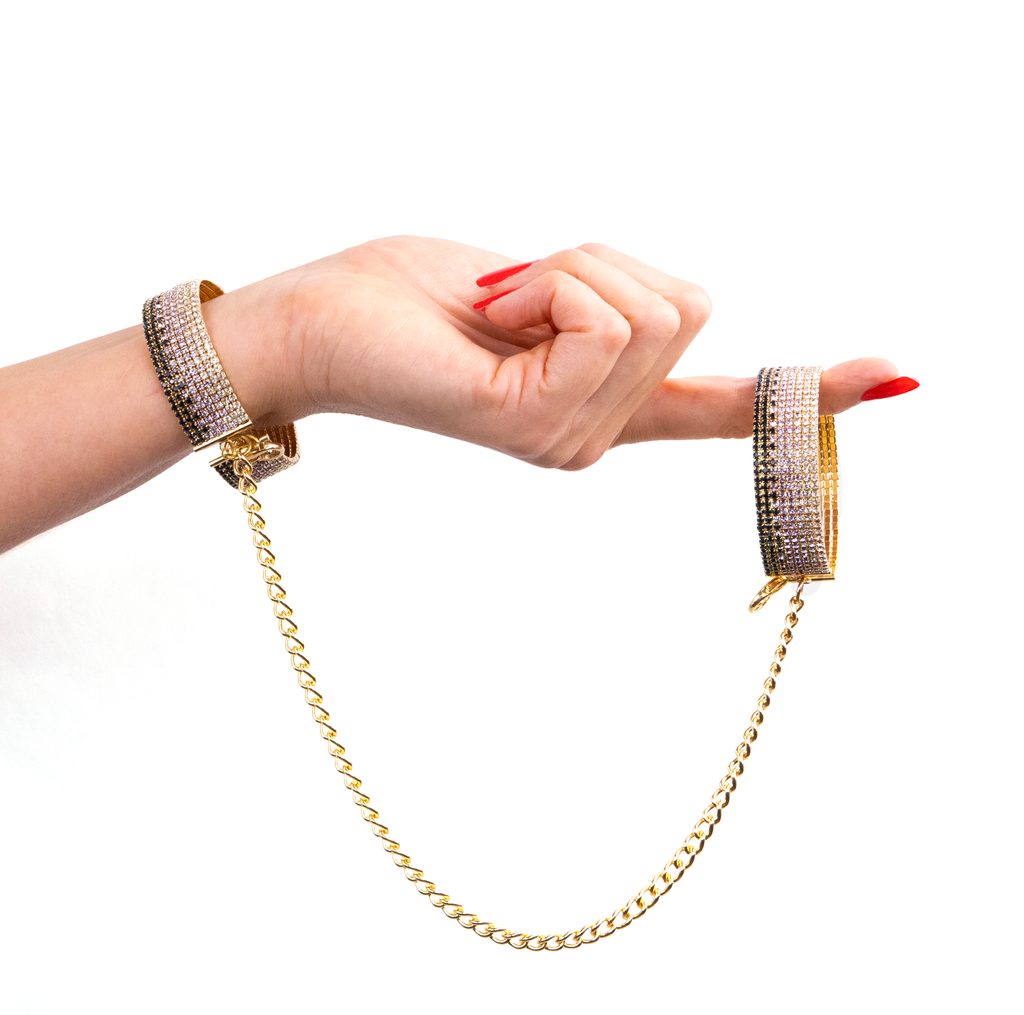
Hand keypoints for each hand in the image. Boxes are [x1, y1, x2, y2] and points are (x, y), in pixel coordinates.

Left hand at [269, 235, 909, 469]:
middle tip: (518, 290)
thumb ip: (609, 306)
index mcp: (601, 406)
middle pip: (691, 305)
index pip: (723, 405)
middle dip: (604, 262)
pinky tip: (492, 313)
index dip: (808, 391)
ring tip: (500, 303)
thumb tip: (666, 298)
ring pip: (654, 306)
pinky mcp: (538, 421)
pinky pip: (606, 316)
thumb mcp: (536, 287)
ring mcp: (571, 440)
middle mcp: (596, 438)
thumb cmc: (415, 300)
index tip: (893, 379)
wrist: (322, 325)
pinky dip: (552, 279)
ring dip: (573, 267)